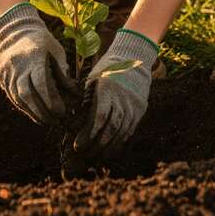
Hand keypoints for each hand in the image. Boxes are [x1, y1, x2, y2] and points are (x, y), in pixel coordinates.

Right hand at [0, 3, 76, 125]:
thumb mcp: (57, 52)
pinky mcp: (1, 76)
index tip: (60, 112)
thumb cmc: (44, 43)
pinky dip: (23, 107)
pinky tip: (34, 114)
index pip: (40, 82)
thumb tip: (72, 94)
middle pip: (27, 93)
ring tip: (46, 121)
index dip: (50, 99)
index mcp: (33, 55)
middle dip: (41, 111)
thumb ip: (62, 72)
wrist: (17, 30)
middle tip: (55, 121)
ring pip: (17, 97)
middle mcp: (17, 64)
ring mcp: (7, 70)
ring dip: (32, 112)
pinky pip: (11, 95)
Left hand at [74, 29, 158, 157]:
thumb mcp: (93, 79)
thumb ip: (86, 100)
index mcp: (108, 89)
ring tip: (97, 158)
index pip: (99, 117)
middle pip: (111, 128)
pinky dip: (119, 141)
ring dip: (108, 147)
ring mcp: (134, 105)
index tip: (78, 146)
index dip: (88, 134)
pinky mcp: (140, 109)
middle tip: (85, 156)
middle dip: (97, 145)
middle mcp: (123, 98)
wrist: (135, 58)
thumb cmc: (107, 69)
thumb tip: (73, 123)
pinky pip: (130, 130)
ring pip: (122, 132)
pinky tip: (110, 149)